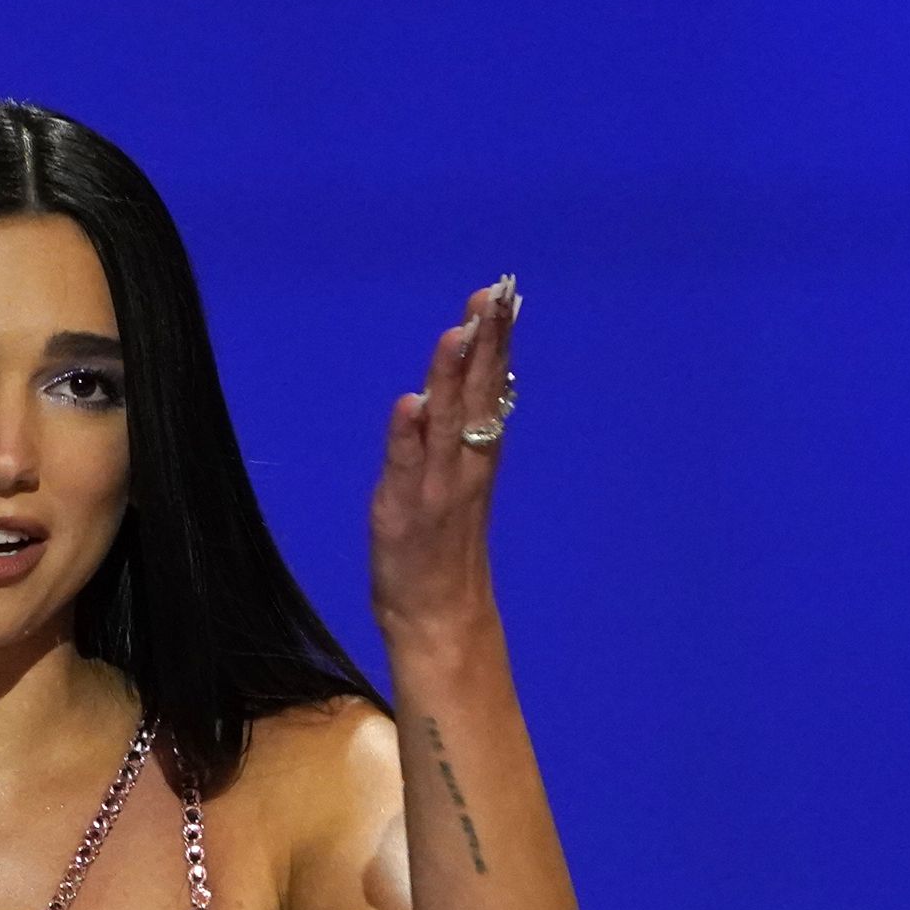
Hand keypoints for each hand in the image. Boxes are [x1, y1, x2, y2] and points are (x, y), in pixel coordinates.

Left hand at [369, 273, 519, 647]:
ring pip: (445, 420)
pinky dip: (407, 435)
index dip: (497, 341)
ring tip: (457, 330)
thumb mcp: (460, 483)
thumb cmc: (443, 549)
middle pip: (476, 393)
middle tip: (493, 293)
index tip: (505, 296)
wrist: (439, 616)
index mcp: (477, 454)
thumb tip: (470, 383)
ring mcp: (435, 486)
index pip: (490, 386)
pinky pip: (405, 466)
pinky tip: (410, 403)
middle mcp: (463, 464)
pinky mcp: (404, 509)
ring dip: (450, 375)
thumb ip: (462, 434)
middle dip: (485, 341)